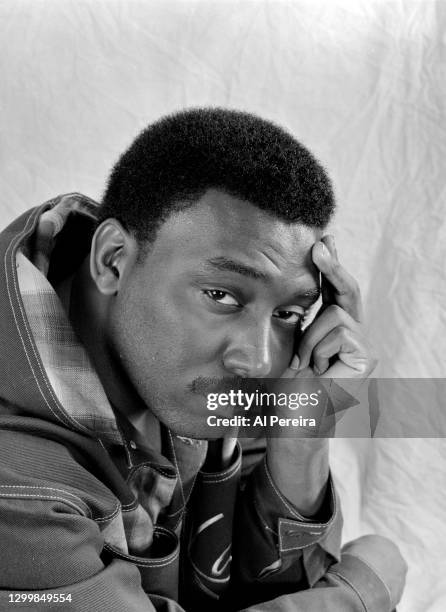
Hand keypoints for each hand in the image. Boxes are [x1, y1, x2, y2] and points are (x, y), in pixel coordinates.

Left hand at [284, 235, 376, 378]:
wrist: (290, 418)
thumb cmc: (285, 383)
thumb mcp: (290, 339)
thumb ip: (299, 314)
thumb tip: (291, 279)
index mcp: (333, 329)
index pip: (334, 291)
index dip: (330, 265)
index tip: (323, 240)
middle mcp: (352, 334)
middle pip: (347, 290)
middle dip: (333, 265)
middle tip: (320, 241)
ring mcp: (361, 346)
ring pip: (334, 313)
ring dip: (309, 337)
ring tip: (304, 363)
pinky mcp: (365, 357)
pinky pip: (338, 330)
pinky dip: (317, 347)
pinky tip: (315, 369)